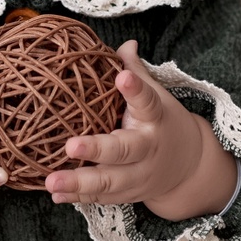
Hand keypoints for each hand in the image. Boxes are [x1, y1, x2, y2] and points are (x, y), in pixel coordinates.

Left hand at [44, 40, 236, 220]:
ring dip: (80, 183)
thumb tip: (126, 42)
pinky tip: (56, 194)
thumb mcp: (158, 97)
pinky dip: (78, 198)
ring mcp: (139, 176)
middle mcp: (148, 148)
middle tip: (70, 145)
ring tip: (52, 181)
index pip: (147, 101)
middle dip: (97, 150)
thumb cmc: (164, 122)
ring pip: (110, 182)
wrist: (189, 167)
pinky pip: (102, 198)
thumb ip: (137, 72)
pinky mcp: (128, 194)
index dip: (135, 90)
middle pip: (124, 151)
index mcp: (155, 118)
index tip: (122, 77)